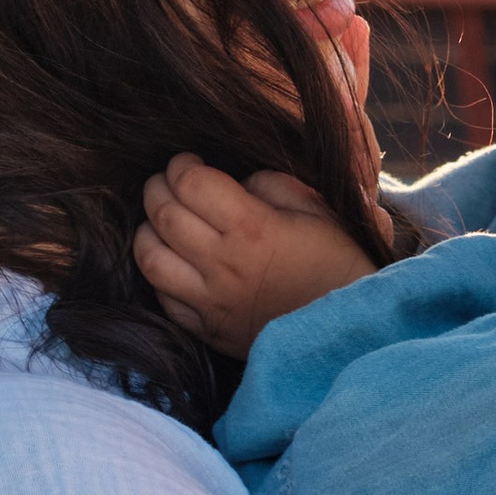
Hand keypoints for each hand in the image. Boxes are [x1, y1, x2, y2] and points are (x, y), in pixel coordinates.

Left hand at [135, 155, 376, 356]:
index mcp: (252, 228)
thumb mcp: (319, 210)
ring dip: (147, 231)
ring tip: (161, 220)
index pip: (191, 184)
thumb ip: (272, 185)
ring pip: (150, 259)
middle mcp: (223, 264)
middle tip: (167, 182)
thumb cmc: (338, 265)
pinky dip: (159, 275)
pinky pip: (163, 299)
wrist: (348, 332)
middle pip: (163, 215)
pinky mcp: (208, 330)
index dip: (181, 165)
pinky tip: (174, 262)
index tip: (187, 161)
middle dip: (157, 189)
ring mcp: (211, 301)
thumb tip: (236, 184)